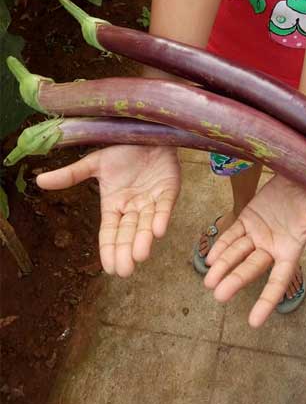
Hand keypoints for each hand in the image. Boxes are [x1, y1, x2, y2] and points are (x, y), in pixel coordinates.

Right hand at [36, 145, 180, 276]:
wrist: (147, 133)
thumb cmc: (124, 150)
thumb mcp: (95, 163)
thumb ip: (72, 175)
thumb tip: (38, 180)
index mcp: (115, 204)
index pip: (110, 231)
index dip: (109, 248)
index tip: (109, 268)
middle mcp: (134, 207)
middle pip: (129, 233)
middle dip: (126, 251)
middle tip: (124, 271)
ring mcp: (152, 200)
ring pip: (147, 223)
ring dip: (144, 239)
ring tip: (140, 256)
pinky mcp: (169, 190)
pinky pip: (165, 206)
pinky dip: (162, 218)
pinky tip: (159, 231)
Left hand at [204, 175, 305, 327]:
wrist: (298, 175)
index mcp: (290, 250)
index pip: (278, 280)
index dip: (267, 300)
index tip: (253, 322)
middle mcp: (271, 246)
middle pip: (251, 268)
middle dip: (236, 281)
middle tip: (219, 296)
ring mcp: (257, 233)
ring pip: (237, 253)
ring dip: (223, 266)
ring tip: (208, 281)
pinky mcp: (247, 219)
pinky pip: (232, 234)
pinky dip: (221, 245)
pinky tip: (210, 258)